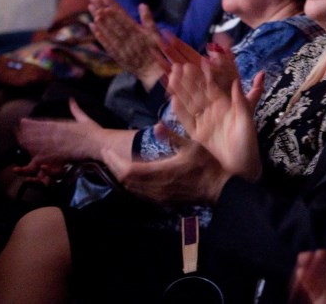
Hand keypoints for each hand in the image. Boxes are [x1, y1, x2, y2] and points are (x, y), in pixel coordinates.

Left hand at [15, 98, 104, 174]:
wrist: (101, 144)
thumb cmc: (96, 132)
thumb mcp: (85, 118)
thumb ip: (76, 109)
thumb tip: (72, 99)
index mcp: (63, 124)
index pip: (43, 123)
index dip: (31, 123)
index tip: (22, 122)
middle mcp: (59, 134)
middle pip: (38, 133)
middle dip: (26, 132)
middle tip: (16, 132)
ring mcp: (59, 144)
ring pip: (39, 143)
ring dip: (28, 142)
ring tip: (19, 141)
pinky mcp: (61, 154)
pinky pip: (46, 155)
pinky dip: (37, 154)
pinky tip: (30, 154)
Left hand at [89, 0, 166, 87]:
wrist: (155, 73)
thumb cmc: (158, 52)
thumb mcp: (157, 35)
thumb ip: (149, 20)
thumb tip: (142, 5)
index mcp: (138, 32)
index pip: (123, 16)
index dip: (113, 6)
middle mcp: (128, 39)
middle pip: (113, 22)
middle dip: (102, 10)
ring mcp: (122, 48)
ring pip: (108, 31)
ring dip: (99, 20)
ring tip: (91, 9)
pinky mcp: (118, 56)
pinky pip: (107, 44)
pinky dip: (99, 35)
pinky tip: (93, 26)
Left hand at [101, 123, 229, 204]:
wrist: (219, 188)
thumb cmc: (207, 165)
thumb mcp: (192, 145)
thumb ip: (172, 136)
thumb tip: (156, 125)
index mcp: (160, 172)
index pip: (127, 170)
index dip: (114, 161)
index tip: (106, 150)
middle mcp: (156, 187)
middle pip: (125, 180)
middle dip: (113, 167)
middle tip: (107, 154)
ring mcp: (159, 196)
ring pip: (131, 189)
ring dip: (121, 176)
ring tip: (116, 163)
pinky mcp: (163, 201)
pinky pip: (140, 194)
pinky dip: (131, 184)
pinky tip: (132, 176)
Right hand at [169, 57, 263, 181]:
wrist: (241, 171)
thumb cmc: (248, 147)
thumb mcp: (247, 123)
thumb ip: (242, 103)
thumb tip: (237, 82)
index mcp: (227, 106)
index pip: (213, 87)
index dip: (205, 75)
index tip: (197, 61)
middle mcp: (214, 112)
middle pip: (198, 92)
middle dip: (189, 79)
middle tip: (177, 65)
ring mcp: (205, 123)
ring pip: (190, 103)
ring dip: (181, 91)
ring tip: (171, 77)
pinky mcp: (198, 135)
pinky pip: (186, 120)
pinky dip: (179, 110)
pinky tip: (171, 100)